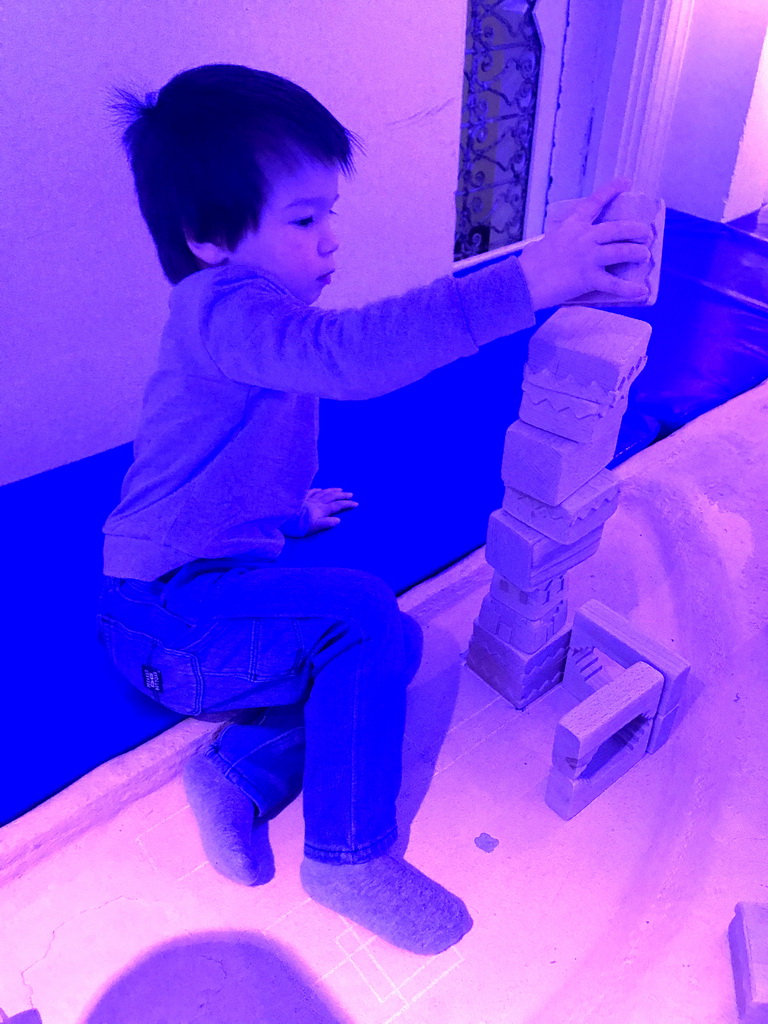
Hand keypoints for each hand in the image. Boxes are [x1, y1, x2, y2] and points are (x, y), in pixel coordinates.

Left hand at [281, 488, 358, 536]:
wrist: (284, 518)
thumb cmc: (299, 525)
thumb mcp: (315, 527)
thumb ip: (327, 523)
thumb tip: (338, 520)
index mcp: (321, 509)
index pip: (337, 506)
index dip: (347, 504)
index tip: (356, 503)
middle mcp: (316, 502)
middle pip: (331, 496)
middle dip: (342, 495)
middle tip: (350, 494)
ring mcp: (308, 499)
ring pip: (323, 493)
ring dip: (332, 490)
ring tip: (339, 489)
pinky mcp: (300, 499)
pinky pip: (311, 492)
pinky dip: (317, 490)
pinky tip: (320, 489)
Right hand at [518, 177, 653, 309]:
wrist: (523, 282)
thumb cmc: (528, 264)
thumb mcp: (543, 243)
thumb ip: (556, 241)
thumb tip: (551, 245)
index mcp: (572, 226)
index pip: (595, 203)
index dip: (612, 190)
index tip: (626, 182)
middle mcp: (584, 238)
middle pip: (618, 228)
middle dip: (636, 229)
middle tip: (646, 233)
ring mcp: (588, 257)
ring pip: (622, 251)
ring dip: (637, 253)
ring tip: (645, 255)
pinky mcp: (589, 278)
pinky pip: (615, 284)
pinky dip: (630, 289)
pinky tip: (642, 291)